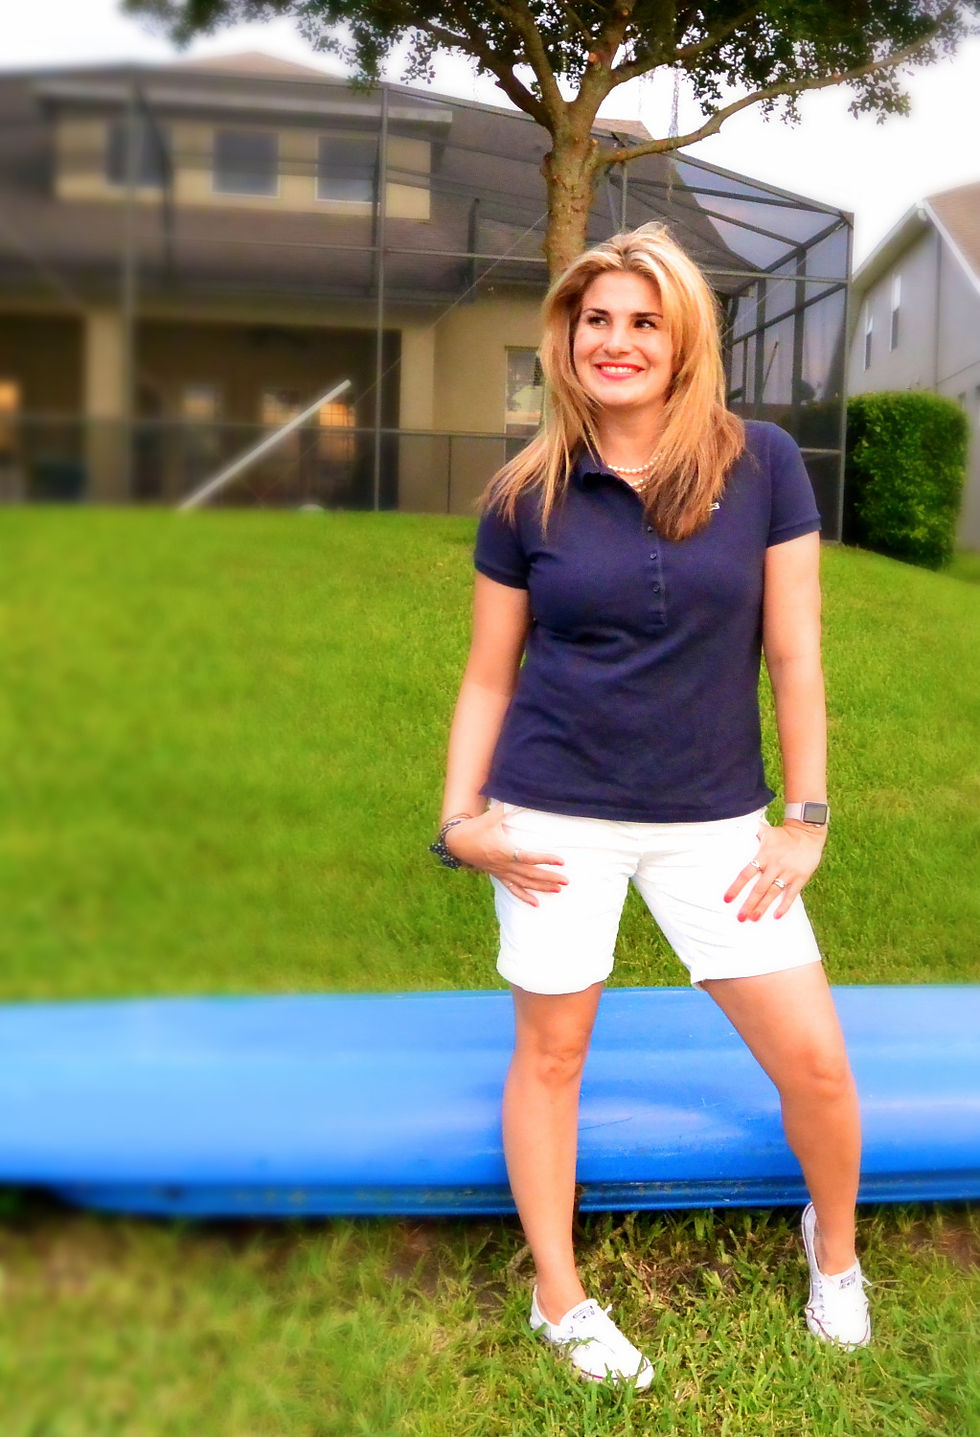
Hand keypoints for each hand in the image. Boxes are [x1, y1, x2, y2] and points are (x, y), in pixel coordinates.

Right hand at [445, 808, 567, 906]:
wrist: (457, 842)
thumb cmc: (475, 828)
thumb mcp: (490, 817)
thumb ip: (505, 808)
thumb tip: (518, 796)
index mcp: (504, 850)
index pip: (528, 857)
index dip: (545, 859)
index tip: (561, 860)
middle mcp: (504, 865)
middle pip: (530, 874)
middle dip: (549, 878)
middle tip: (566, 880)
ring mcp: (501, 872)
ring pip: (524, 884)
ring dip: (542, 887)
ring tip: (558, 890)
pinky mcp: (498, 876)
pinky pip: (513, 889)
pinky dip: (525, 897)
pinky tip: (537, 904)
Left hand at [724, 820, 826, 921]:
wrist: (808, 833)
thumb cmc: (783, 833)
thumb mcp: (766, 831)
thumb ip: (751, 833)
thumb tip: (734, 826)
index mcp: (764, 855)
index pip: (746, 874)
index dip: (736, 887)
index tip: (727, 899)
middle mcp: (775, 865)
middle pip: (759, 888)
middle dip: (749, 904)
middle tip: (740, 917)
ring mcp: (788, 872)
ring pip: (773, 893)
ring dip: (763, 907)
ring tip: (754, 919)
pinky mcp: (801, 877)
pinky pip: (791, 894)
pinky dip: (785, 906)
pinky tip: (777, 916)